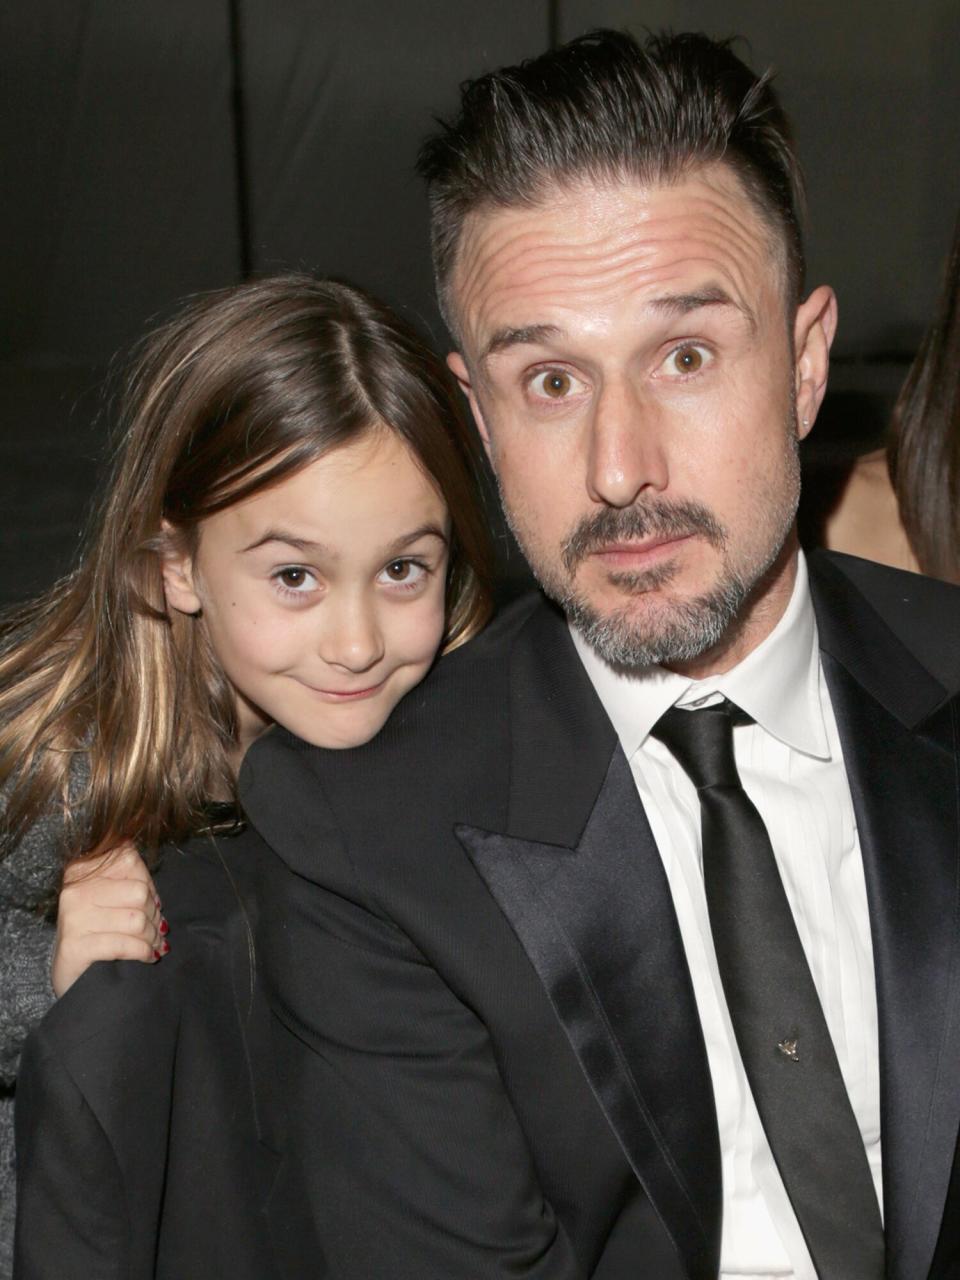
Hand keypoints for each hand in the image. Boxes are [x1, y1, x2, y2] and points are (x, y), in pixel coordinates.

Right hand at [51, 844, 167, 996]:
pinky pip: (124, 944)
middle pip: (138, 892)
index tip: (154, 904)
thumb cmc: (94, 935)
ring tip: (156, 944)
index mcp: (81, 870)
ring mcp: (73, 918)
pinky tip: (149, 956)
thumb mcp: (108, 901)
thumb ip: (128, 883)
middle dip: (154, 914)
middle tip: (158, 929)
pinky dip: (143, 951)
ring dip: (153, 936)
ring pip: (136, 920)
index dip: (150, 885)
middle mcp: (74, 890)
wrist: (68, 977)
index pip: (129, 861)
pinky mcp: (75, 946)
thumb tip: (156, 893)